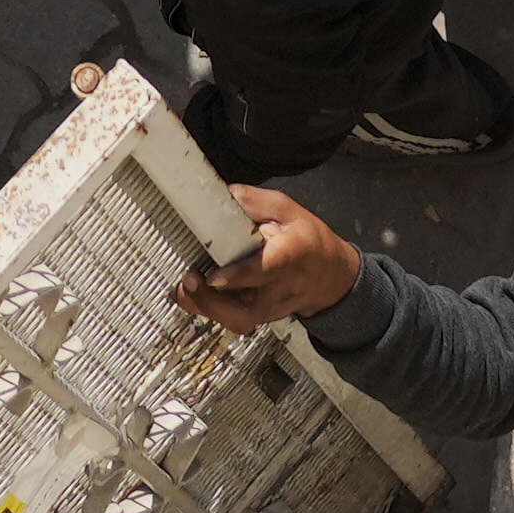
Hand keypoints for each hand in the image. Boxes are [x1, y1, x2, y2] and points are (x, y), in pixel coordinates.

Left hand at [179, 185, 368, 329]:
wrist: (330, 278)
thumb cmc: (311, 242)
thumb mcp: (292, 212)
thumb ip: (259, 203)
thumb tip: (228, 193)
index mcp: (291, 256)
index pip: (265, 270)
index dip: (239, 276)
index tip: (215, 277)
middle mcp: (278, 289)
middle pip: (245, 308)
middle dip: (212, 300)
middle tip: (189, 280)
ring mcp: (268, 309)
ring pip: (235, 319)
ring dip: (205, 307)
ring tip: (183, 288)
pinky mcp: (258, 316)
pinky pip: (230, 319)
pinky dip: (206, 309)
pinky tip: (189, 294)